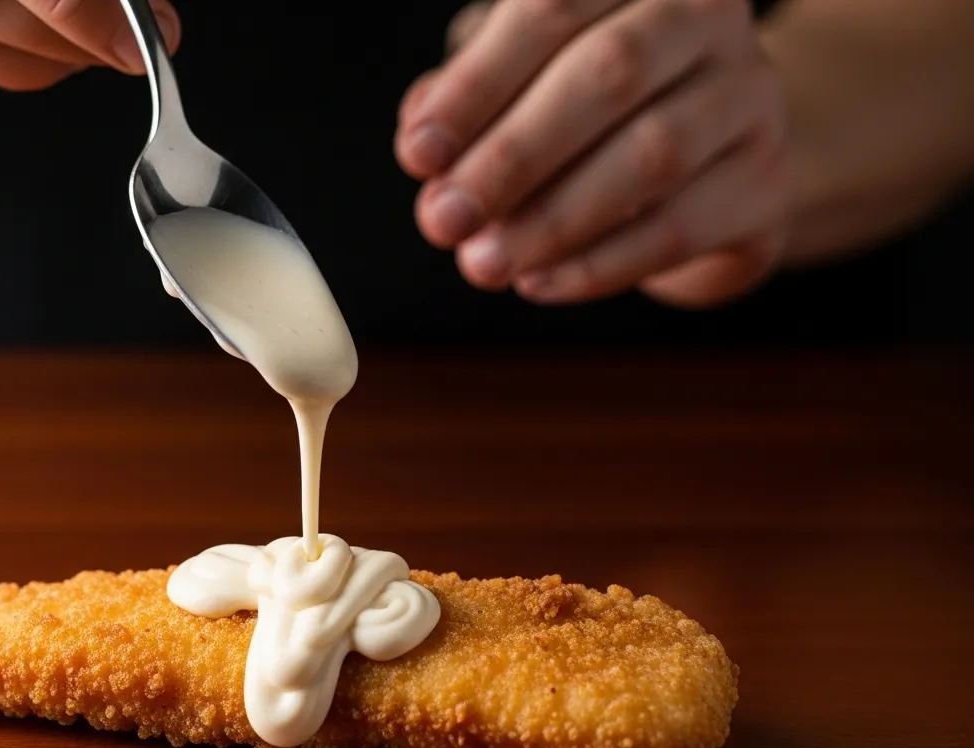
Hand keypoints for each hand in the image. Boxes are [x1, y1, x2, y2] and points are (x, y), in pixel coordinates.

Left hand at [395, 0, 789, 307]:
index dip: (476, 85)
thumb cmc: (589, 112)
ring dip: (551, 219)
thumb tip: (422, 133)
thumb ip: (467, 97)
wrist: (710, 165)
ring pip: (652, 155)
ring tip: (481, 264)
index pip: (551, 9)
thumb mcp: (521, 83)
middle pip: (609, 75)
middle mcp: (707, 16)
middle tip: (443, 220)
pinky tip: (537, 282)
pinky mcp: (767, 183)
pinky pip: (680, 228)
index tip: (418, 154)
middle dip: (511, 156)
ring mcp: (751, 96)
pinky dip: (598, 263)